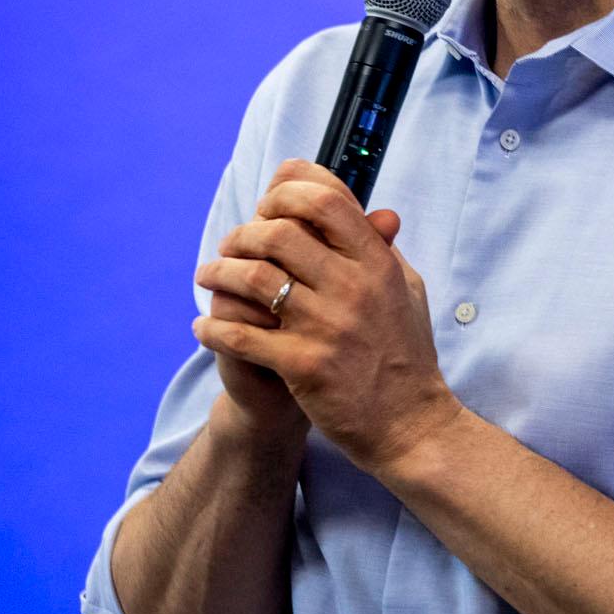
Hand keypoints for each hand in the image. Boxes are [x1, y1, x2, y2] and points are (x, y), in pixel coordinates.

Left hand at [193, 160, 460, 478]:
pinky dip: (214, 327)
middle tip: (231, 244)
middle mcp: (353, 286)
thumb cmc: (407, 354)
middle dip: (243, 232)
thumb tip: (369, 212)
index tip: (268, 201)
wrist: (409, 423)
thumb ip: (384, 248)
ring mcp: (326, 325)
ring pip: (254, 277)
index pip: (327, 200)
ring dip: (220, 272)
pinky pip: (241, 335)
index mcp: (377, 262)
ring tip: (208, 276)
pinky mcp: (303, 364)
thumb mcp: (407, 290)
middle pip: (280, 231)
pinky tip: (204, 326)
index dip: (288, 189)